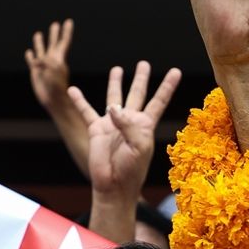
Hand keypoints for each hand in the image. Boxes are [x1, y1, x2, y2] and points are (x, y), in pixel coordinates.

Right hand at [25, 19, 75, 108]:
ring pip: (41, 50)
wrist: (54, 101)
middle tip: (55, 24)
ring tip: (38, 34)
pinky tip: (29, 52)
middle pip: (53, 43)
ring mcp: (43, 66)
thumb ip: (48, 62)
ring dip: (40, 42)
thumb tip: (39, 58)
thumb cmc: (56, 88)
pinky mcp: (35, 72)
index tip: (69, 21)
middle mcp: (52, 60)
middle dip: (54, 34)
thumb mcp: (54, 72)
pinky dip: (30, 56)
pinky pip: (32, 61)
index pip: (64, 42)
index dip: (66, 31)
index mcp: (59, 59)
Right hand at [67, 63, 182, 196]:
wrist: (113, 185)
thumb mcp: (139, 147)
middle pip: (137, 94)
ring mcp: (112, 124)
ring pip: (114, 97)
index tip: (175, 71)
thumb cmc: (131, 170)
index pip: (159, 101)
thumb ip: (129, 125)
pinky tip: (73, 89)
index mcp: (145, 125)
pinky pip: (86, 111)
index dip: (167, 86)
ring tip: (117, 68)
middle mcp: (130, 121)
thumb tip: (113, 107)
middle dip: (141, 78)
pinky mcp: (96, 129)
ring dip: (115, 83)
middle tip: (143, 63)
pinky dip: (79, 100)